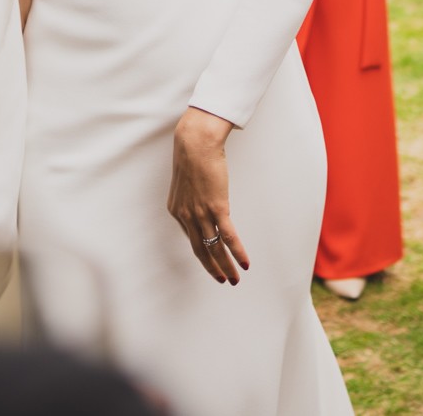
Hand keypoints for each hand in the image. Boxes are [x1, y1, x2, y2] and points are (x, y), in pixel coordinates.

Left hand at [168, 108, 247, 283]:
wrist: (196, 142)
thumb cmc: (194, 154)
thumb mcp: (187, 179)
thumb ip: (192, 194)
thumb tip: (203, 198)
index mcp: (177, 210)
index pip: (191, 237)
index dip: (203, 251)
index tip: (212, 260)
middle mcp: (186, 216)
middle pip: (201, 250)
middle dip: (213, 267)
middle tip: (223, 279)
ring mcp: (201, 214)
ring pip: (214, 248)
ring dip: (226, 266)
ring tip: (235, 279)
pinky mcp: (216, 208)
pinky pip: (228, 237)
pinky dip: (237, 253)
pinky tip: (245, 263)